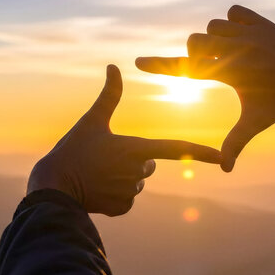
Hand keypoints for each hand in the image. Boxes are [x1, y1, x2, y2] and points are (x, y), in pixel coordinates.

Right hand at [27, 64, 221, 215]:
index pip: (177, 149)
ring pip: (136, 182)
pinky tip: (97, 189)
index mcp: (136, 149)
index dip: (201, 152)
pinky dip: (114, 194)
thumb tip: (114, 66)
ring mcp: (129, 192)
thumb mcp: (91, 120)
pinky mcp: (121, 208)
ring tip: (97, 174)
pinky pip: (126, 199)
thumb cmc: (72, 150)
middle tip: (105, 159)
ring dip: (122, 177)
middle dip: (133, 161)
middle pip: (148, 165)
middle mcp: (138, 172)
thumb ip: (108, 94)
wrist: (53, 187)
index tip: (221, 157)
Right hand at [136, 5, 274, 171]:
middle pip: (195, 41)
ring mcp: (250, 32)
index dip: (160, 66)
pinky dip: (232, 21)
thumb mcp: (256, 122)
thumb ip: (236, 143)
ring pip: (213, 25)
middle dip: (197, 54)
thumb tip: (225, 170)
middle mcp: (237, 48)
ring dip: (213, 38)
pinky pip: (235, 11)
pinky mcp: (262, 23)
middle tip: (214, 68)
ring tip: (229, 53)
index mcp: (230, 71)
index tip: (138, 62)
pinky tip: (240, 36)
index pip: (187, 69)